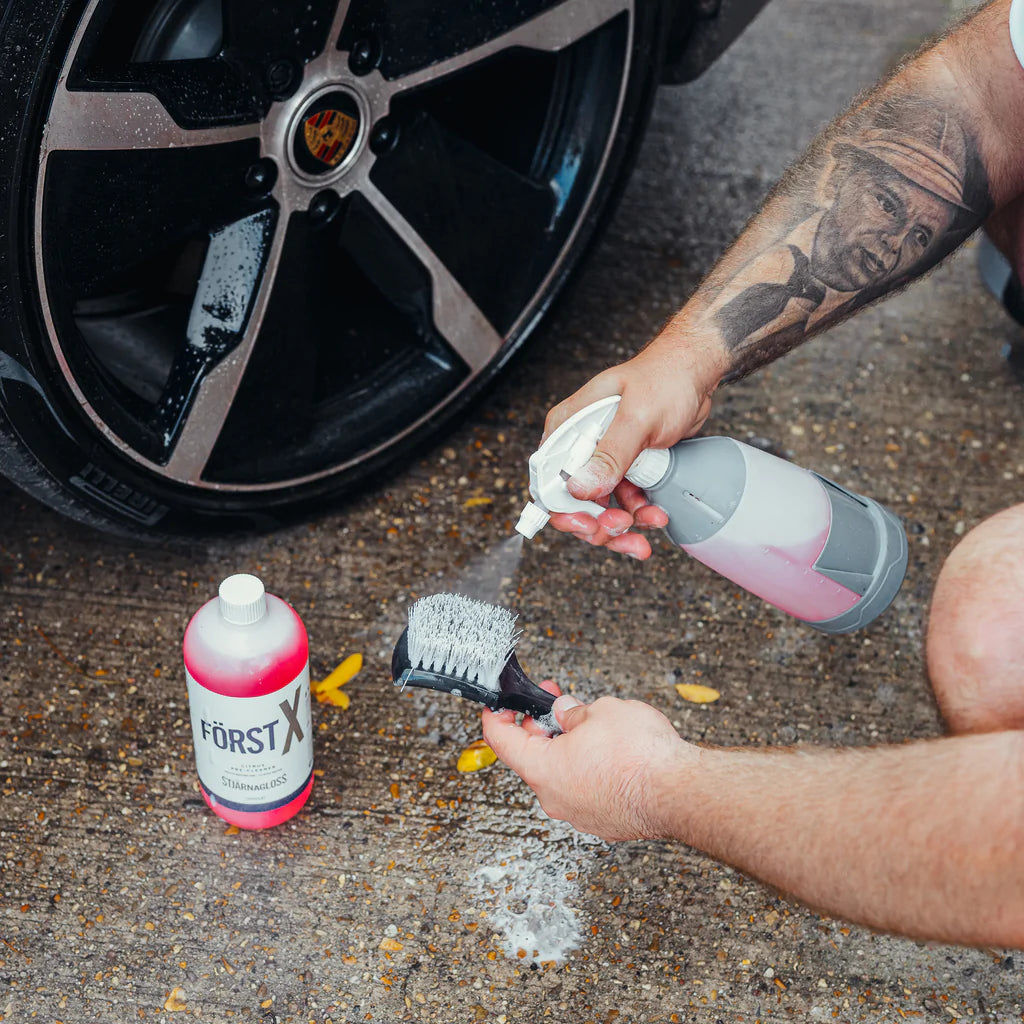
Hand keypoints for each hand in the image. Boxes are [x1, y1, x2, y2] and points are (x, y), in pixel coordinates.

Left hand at [482, 688, 696, 842]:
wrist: (681, 792)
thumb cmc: (640, 756)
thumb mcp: (599, 711)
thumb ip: (573, 711)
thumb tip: (566, 711)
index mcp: (543, 771)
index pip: (502, 742)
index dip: (497, 717)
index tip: (499, 706)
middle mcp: (557, 799)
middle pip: (534, 758)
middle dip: (542, 725)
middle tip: (555, 702)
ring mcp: (581, 814)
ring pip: (563, 774)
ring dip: (569, 747)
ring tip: (592, 724)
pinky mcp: (606, 821)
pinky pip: (587, 789)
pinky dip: (590, 768)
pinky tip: (610, 751)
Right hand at [543, 336, 724, 557]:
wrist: (696, 374)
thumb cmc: (665, 378)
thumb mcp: (637, 416)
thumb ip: (611, 454)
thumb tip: (579, 487)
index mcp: (569, 427)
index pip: (548, 479)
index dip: (562, 509)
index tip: (587, 523)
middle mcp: (580, 446)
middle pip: (573, 501)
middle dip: (597, 522)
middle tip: (623, 527)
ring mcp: (604, 460)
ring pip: (600, 508)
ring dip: (624, 524)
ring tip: (651, 521)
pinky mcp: (625, 469)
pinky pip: (624, 503)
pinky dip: (640, 516)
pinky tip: (657, 515)